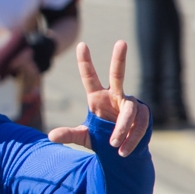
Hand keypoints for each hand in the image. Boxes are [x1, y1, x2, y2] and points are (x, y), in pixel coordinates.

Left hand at [48, 41, 150, 157]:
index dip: (85, 62)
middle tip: (121, 42)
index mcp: (97, 97)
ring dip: (122, 128)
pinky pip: (140, 123)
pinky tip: (124, 150)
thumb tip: (50, 136)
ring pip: (129, 111)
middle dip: (119, 59)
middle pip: (118, 75)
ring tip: (114, 145)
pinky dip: (132, 137)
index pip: (89, 77)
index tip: (81, 44)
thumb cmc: (101, 139)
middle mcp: (114, 96)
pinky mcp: (144, 114)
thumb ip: (69, 134)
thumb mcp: (83, 137)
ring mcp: (130, 103)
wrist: (121, 151)